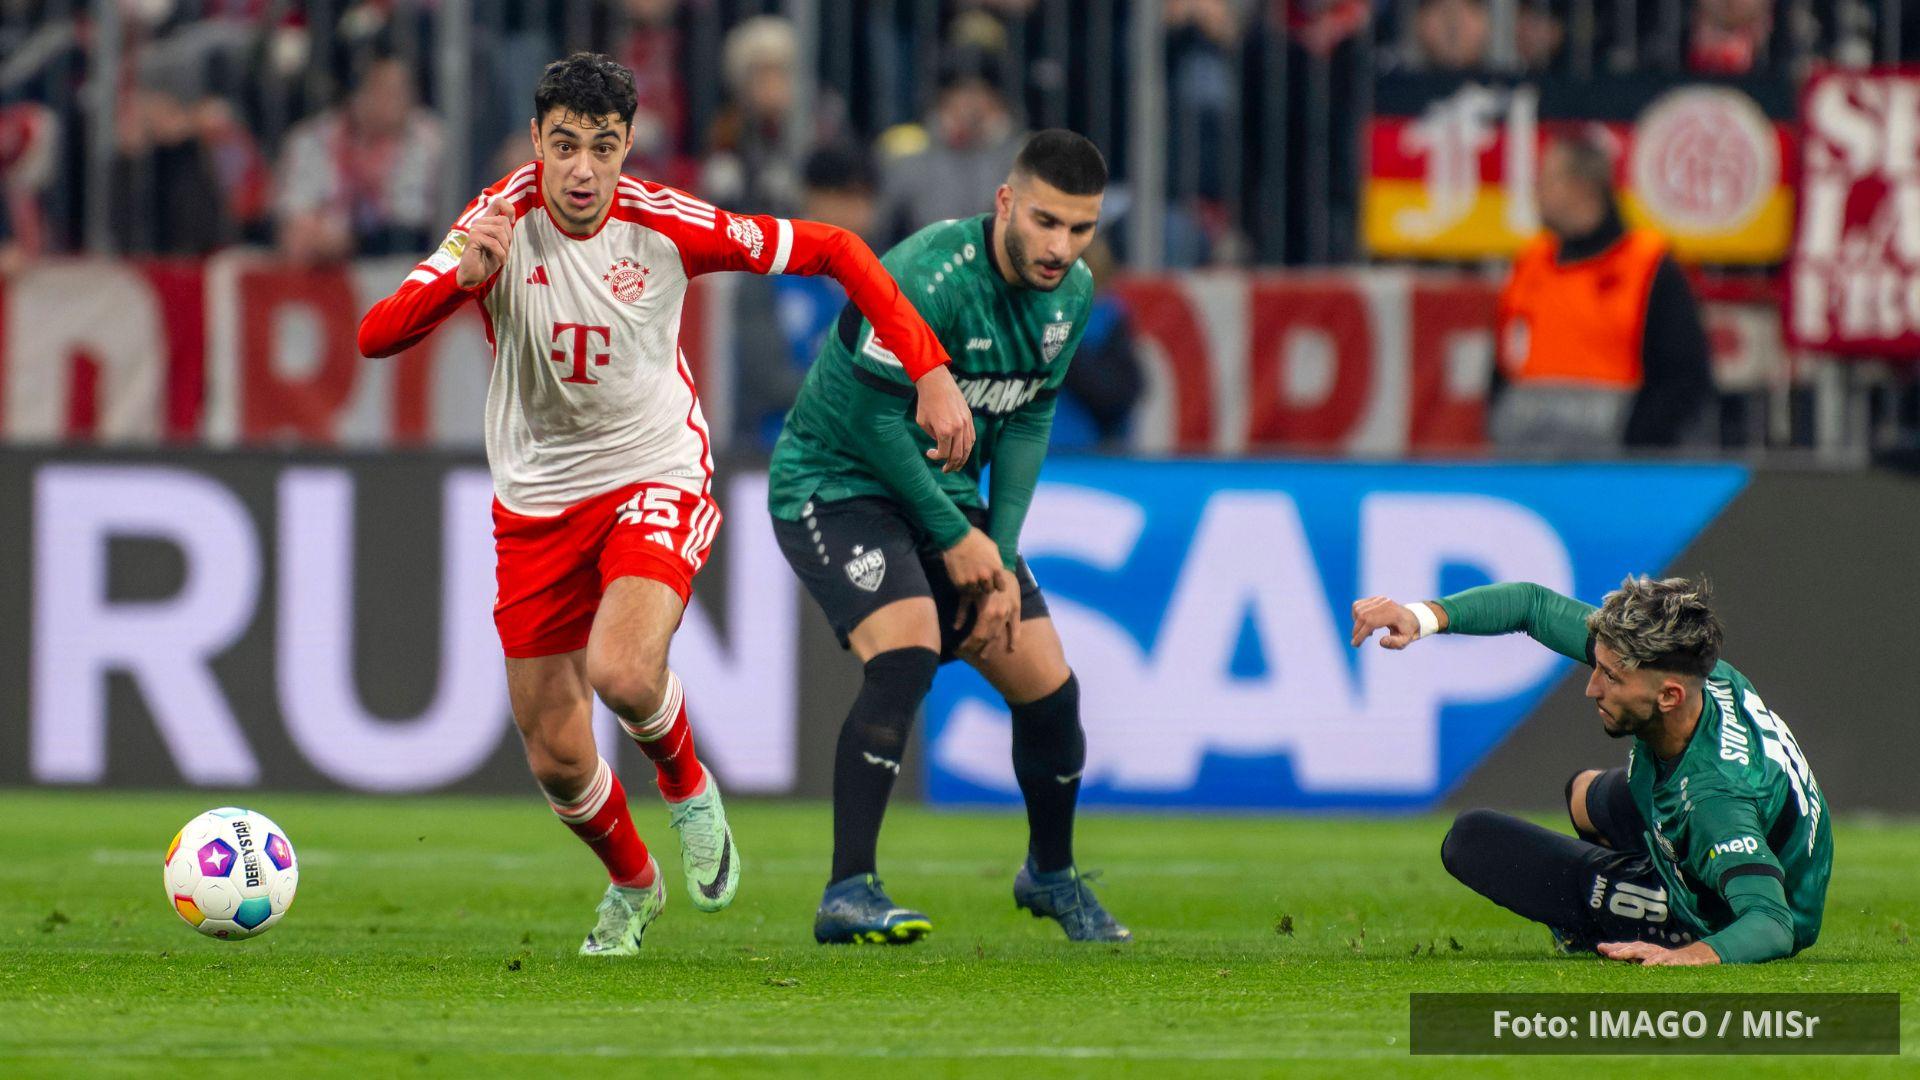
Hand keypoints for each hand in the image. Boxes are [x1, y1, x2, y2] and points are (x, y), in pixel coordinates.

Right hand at [455, 198, 514, 287]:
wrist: (474, 274)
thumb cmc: (487, 259)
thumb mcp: (501, 243)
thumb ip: (504, 230)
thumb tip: (512, 218)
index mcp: (486, 220)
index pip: (498, 202)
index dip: (510, 209)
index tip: (513, 223)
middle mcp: (479, 221)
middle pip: (503, 220)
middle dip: (509, 238)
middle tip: (505, 250)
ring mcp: (475, 228)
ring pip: (500, 231)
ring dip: (505, 247)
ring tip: (503, 257)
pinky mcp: (473, 238)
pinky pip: (494, 243)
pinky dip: (501, 254)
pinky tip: (501, 261)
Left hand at [913, 365, 974, 472]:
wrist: (936, 382)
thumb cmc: (926, 401)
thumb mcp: (923, 422)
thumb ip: (933, 437)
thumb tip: (940, 445)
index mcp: (944, 431)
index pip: (944, 454)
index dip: (936, 457)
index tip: (929, 453)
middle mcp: (958, 429)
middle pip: (958, 455)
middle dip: (952, 466)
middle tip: (945, 470)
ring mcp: (966, 423)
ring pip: (968, 448)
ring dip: (962, 460)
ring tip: (956, 466)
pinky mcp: (969, 418)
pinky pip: (972, 438)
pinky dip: (968, 447)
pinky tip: (962, 451)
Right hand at [941, 528, 1002, 595]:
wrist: (956, 536)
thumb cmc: (976, 540)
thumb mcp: (993, 548)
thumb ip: (996, 563)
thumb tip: (999, 573)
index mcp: (996, 568)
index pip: (1001, 587)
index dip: (996, 584)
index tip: (992, 581)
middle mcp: (985, 576)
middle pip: (988, 591)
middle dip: (985, 586)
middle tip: (979, 580)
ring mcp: (972, 580)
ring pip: (976, 592)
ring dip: (973, 587)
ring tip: (970, 578)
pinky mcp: (960, 583)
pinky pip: (964, 590)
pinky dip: (963, 586)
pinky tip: (962, 577)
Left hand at [955, 567, 1021, 657]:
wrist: (1002, 568)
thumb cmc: (982, 581)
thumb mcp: (969, 595)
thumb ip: (962, 612)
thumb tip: (954, 628)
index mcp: (986, 612)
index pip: (977, 635)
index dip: (968, 644)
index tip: (960, 649)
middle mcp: (999, 615)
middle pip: (987, 638)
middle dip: (976, 647)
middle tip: (968, 653)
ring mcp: (1009, 614)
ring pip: (999, 635)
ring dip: (991, 647)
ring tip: (983, 655)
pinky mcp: (1016, 611)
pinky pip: (1015, 628)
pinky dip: (1014, 639)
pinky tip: (1011, 649)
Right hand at [1350, 596, 1423, 648]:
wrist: (1411, 617)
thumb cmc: (1407, 631)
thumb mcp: (1405, 640)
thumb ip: (1395, 643)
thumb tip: (1381, 641)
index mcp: (1393, 614)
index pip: (1371, 622)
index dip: (1361, 634)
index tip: (1355, 644)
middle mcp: (1384, 603)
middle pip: (1362, 615)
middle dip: (1356, 630)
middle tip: (1357, 641)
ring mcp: (1379, 599)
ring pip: (1357, 609)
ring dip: (1356, 623)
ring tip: (1367, 632)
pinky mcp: (1375, 598)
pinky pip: (1358, 605)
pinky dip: (1356, 615)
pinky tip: (1365, 623)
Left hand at [1597, 940, 1720, 965]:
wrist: (1702, 957)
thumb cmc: (1675, 961)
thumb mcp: (1656, 962)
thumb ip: (1640, 961)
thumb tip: (1622, 963)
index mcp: (1648, 951)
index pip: (1629, 947)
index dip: (1615, 947)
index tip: (1600, 947)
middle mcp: (1654, 950)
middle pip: (1634, 947)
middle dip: (1619, 949)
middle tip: (1604, 950)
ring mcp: (1665, 955)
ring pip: (1645, 952)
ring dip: (1630, 953)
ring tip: (1616, 956)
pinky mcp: (1678, 961)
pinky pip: (1666, 962)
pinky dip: (1656, 963)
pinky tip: (1646, 966)